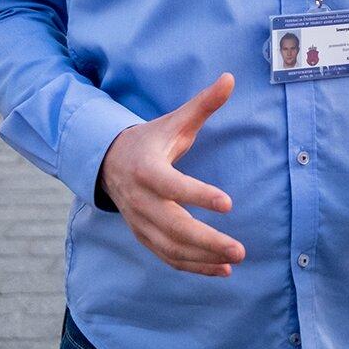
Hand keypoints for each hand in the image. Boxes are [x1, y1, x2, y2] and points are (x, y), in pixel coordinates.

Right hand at [99, 73, 245, 277]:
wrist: (109, 162)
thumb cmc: (151, 140)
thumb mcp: (174, 121)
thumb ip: (203, 104)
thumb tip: (230, 78)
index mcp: (147, 169)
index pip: (172, 186)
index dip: (198, 195)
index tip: (229, 203)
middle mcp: (141, 200)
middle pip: (173, 226)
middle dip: (207, 241)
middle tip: (240, 249)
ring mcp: (140, 222)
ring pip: (171, 247)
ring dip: (203, 258)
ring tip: (234, 259)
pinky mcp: (144, 236)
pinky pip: (167, 257)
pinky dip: (193, 267)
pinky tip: (221, 270)